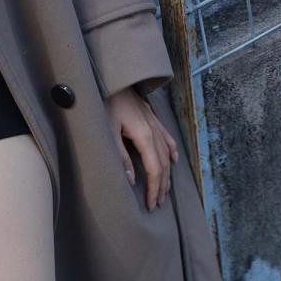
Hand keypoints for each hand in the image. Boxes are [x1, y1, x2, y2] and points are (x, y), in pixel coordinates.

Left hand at [104, 85, 178, 209]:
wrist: (111, 77)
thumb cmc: (106, 103)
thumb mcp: (108, 132)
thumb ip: (121, 156)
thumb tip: (131, 181)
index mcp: (144, 136)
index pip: (154, 169)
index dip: (154, 188)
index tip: (150, 204)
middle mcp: (154, 130)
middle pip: (163, 164)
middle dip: (161, 186)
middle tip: (157, 203)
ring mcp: (154, 123)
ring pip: (166, 153)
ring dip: (167, 173)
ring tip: (165, 190)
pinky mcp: (151, 117)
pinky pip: (166, 137)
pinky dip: (171, 151)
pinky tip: (174, 160)